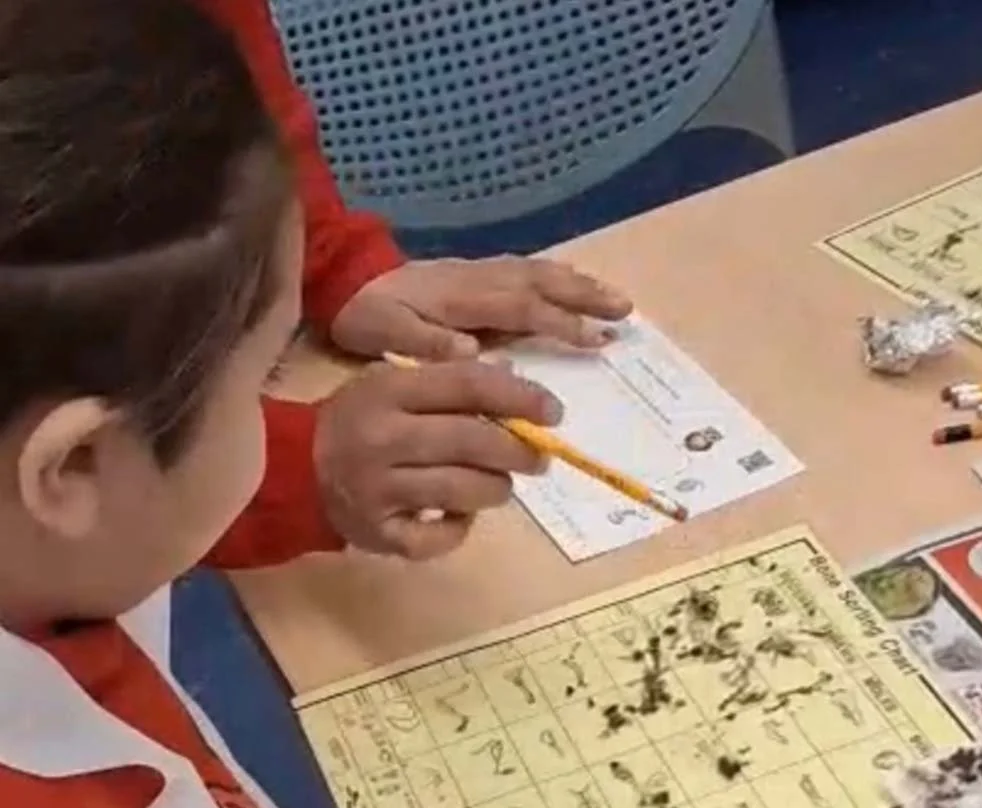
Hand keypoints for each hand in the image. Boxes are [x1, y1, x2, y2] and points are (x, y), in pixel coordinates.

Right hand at [314, 358, 561, 559]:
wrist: (296, 469)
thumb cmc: (359, 421)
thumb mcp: (394, 385)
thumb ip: (449, 383)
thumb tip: (517, 383)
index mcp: (389, 391)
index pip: (468, 385)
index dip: (520, 397)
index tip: (553, 412)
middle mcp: (383, 438)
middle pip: (473, 442)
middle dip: (519, 451)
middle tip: (539, 458)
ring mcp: (379, 490)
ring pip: (465, 491)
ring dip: (496, 489)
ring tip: (499, 485)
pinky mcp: (379, 533)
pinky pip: (439, 538)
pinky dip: (459, 528)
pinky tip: (457, 515)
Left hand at [330, 255, 631, 359]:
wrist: (344, 277)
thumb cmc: (367, 314)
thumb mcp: (386, 334)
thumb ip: (428, 343)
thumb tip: (473, 352)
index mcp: (462, 297)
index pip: (523, 308)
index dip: (561, 324)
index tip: (596, 342)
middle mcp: (479, 278)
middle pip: (543, 281)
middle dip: (587, 296)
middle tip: (626, 312)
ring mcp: (479, 272)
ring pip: (539, 272)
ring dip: (579, 284)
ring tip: (615, 300)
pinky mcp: (475, 273)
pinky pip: (526, 270)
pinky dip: (556, 277)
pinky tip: (575, 286)